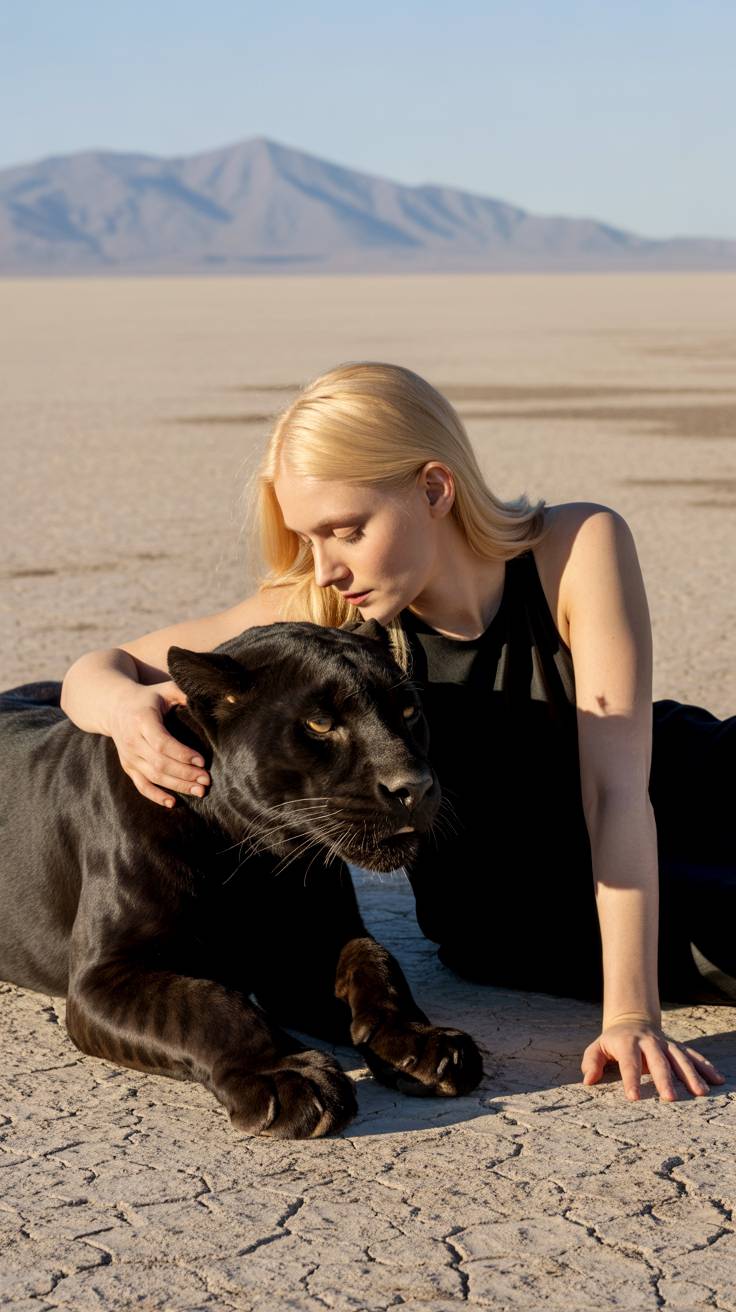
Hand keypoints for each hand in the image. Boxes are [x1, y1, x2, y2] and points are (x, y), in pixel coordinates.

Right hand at [108, 680, 210, 806]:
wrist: (114, 707)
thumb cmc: (148, 697)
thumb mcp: (164, 689)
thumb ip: (184, 692)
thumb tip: (206, 699)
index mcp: (142, 720)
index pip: (162, 743)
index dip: (182, 754)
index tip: (202, 761)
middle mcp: (132, 740)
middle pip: (160, 763)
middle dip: (185, 774)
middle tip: (206, 780)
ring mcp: (128, 756)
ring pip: (153, 776)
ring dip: (177, 786)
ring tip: (199, 791)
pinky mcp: (128, 766)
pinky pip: (141, 785)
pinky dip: (156, 796)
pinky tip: (173, 803)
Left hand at [581, 1016, 725, 1100]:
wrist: (632, 1021)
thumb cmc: (612, 1042)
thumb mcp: (597, 1047)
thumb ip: (591, 1062)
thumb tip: (588, 1081)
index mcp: (627, 1043)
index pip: (628, 1063)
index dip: (631, 1079)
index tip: (633, 1098)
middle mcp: (648, 1042)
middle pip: (658, 1061)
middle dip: (665, 1079)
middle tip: (671, 1099)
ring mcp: (665, 1044)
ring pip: (680, 1058)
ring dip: (691, 1075)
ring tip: (701, 1093)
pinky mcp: (677, 1047)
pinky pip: (693, 1055)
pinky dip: (706, 1067)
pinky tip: (717, 1080)